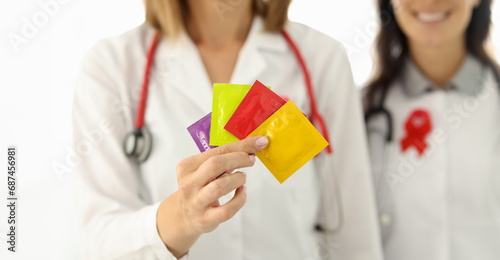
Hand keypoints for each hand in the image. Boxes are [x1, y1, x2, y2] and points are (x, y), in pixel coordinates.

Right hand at [157, 135, 268, 257]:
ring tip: (243, 178)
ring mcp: (196, 202)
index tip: (259, 142)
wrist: (184, 216)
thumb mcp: (203, 171)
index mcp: (188, 166)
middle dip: (239, 159)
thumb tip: (250, 149)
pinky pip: (227, 210)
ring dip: (238, 179)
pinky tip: (242, 192)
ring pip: (219, 187)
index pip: (217, 151)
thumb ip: (222, 160)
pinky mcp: (205, 219)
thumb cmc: (199, 188)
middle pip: (216, 165)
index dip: (241, 146)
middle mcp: (189, 183)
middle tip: (251, 160)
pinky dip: (239, 199)